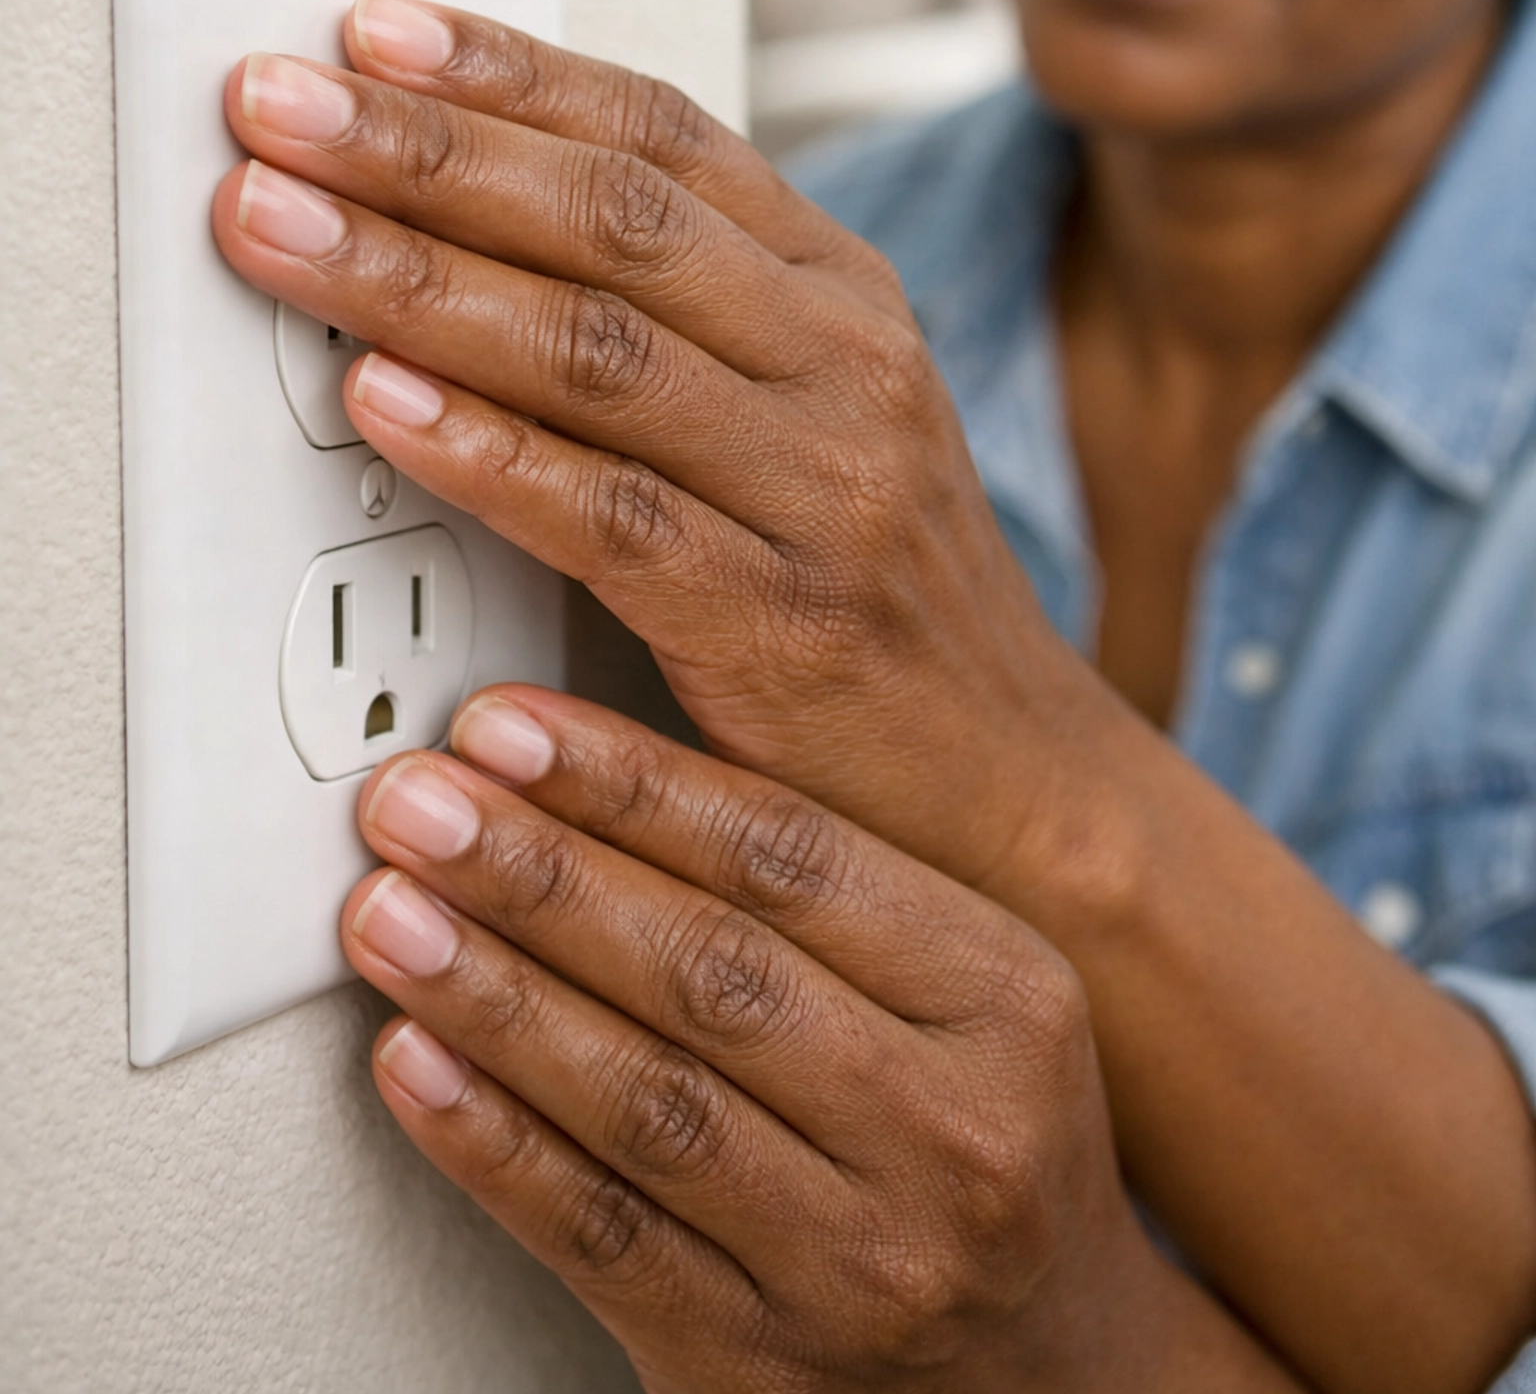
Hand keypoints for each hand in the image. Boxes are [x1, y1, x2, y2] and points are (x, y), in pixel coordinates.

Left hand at [212, 0, 1131, 893]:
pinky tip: (382, 405)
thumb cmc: (875, 581)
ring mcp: (825, 486)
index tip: (370, 34)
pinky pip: (611, 517)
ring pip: (598, 350)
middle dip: (427, 150)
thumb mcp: (814, 407)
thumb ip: (676, 316)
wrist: (1009, 777)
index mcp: (837, 290)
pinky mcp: (785, 622)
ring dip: (415, 279)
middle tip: (281, 109)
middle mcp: (842, 361)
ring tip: (281, 232)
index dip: (507, 74)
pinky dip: (485, 454)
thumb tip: (475, 218)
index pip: (662, 137)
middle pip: (613, 218)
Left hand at [343, 686, 1292, 1391]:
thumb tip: (598, 775)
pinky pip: (601, 1238)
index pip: (792, 859)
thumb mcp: (973, 988)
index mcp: (1006, 999)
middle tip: (416, 805)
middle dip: (539, 875)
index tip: (507, 729)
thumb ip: (823, 887)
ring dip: (493, 996)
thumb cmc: (985, 1136)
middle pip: (711, 973)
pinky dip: (491, 1143)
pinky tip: (415, 1062)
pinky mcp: (758, 1365)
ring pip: (645, 1103)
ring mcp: (859, 1261)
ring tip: (391, 914)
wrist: (1052, 1368)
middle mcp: (947, 1131)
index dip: (630, 784)